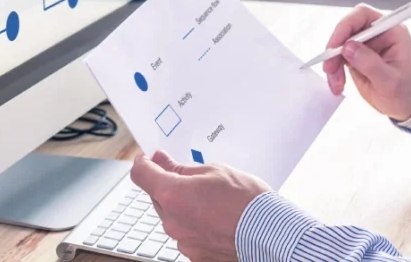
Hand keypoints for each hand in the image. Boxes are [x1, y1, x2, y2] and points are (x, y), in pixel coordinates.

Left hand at [130, 150, 270, 261]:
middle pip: (158, 197)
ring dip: (184, 207)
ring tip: (213, 202)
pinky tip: (217, 219)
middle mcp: (172, 221)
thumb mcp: (214, 171)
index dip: (144, 163)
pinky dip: (196, 225)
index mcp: (173, 195)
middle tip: (193, 179)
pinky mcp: (195, 255)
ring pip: (173, 217)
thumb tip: (162, 161)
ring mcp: (183, 241)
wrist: (269, 233)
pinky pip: (187, 234)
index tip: (150, 159)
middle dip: (169, 186)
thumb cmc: (246, 200)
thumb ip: (182, 168)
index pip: (141, 175)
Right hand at [323, 4, 410, 121]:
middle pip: (347, 28)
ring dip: (333, 62)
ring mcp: (366, 43)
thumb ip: (370, 63)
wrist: (404, 105)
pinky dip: (334, 70)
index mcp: (392, 31)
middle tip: (329, 68)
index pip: (364, 15)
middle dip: (335, 47)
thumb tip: (348, 47)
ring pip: (340, 43)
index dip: (346, 25)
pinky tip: (338, 85)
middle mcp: (378, 33)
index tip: (336, 45)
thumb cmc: (404, 91)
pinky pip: (338, 56)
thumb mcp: (389, 81)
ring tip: (336, 83)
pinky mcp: (356, 54)